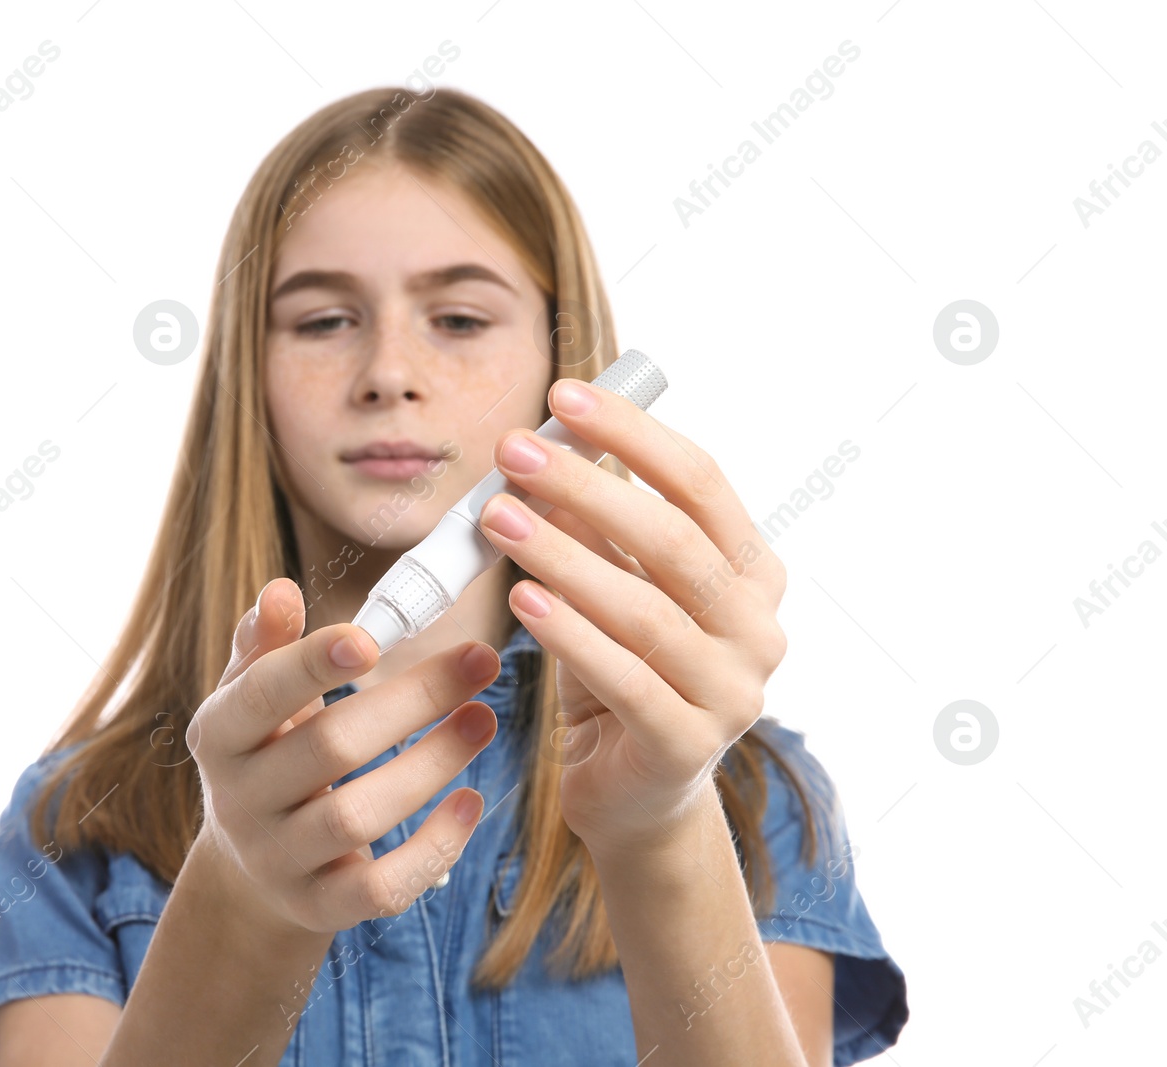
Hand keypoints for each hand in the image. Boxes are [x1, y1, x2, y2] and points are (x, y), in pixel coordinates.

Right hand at [185, 577, 501, 935]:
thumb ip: (267, 646)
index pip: (262, 694)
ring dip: (431, 764)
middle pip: (330, 749)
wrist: (249, 872)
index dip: (313, 665)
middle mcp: (240, 801)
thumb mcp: (253, 701)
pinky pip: (381, 888)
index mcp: (219, 735)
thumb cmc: (267, 756)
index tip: (373, 637)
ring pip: (358, 817)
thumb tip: (281, 591)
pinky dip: (432, 847)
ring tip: (483, 719)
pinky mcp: (320, 908)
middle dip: (413, 701)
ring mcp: (278, 860)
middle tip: (480, 660)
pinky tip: (471, 802)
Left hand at [475, 377, 788, 861]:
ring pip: (645, 609)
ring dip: (564, 555)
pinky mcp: (688, 746)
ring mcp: (733, 692)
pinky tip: (522, 600)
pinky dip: (570, 634)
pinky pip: (624, 678)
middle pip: (673, 539)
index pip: (700, 482)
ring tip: (497, 516)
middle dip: (586, 486)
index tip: (563, 396)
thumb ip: (594, 530)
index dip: (631, 434)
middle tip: (513, 451)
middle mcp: (758, 628)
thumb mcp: (611, 589)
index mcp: (752, 572)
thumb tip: (543, 450)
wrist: (636, 792)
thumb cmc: (621, 671)